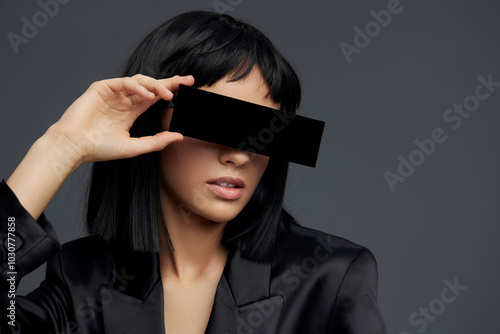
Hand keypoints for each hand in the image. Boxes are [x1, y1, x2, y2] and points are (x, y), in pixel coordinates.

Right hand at [45, 74, 193, 168]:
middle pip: (151, 86)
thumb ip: (156, 141)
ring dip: (156, 86)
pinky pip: (124, 82)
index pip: (155, 97)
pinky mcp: (102, 88)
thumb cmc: (100, 149)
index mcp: (131, 111)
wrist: (74, 147)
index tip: (188, 87)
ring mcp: (113, 93)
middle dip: (170, 82)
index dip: (171, 90)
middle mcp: (124, 100)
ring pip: (140, 81)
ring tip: (168, 94)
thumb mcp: (134, 147)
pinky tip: (148, 95)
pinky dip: (137, 87)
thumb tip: (178, 136)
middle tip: (187, 80)